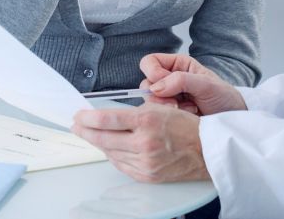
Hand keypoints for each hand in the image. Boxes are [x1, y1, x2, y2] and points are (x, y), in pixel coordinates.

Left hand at [72, 103, 209, 182]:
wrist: (207, 150)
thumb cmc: (187, 126)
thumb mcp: (160, 108)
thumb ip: (134, 112)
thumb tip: (108, 115)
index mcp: (147, 120)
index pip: (107, 119)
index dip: (87, 118)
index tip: (78, 115)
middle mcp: (144, 142)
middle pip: (104, 138)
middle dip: (85, 131)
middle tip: (76, 126)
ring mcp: (145, 161)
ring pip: (111, 152)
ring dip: (98, 143)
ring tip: (91, 136)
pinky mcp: (147, 175)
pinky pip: (122, 165)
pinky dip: (113, 156)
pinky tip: (109, 149)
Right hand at [138, 52, 245, 115]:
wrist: (233, 119)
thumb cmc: (224, 97)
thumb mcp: (207, 84)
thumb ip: (182, 80)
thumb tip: (156, 87)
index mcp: (177, 65)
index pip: (150, 62)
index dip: (153, 73)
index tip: (166, 85)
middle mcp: (169, 80)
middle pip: (146, 84)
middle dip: (160, 96)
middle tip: (177, 103)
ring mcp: (169, 99)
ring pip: (150, 103)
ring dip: (168, 108)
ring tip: (189, 109)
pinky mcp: (170, 115)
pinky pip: (158, 117)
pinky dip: (171, 118)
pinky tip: (188, 117)